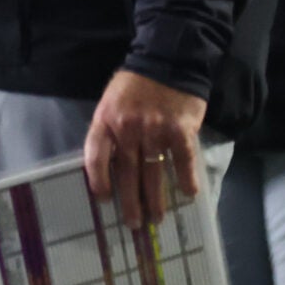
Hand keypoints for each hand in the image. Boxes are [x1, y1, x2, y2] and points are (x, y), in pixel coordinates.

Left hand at [84, 70, 207, 227]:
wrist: (168, 60)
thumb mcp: (110, 104)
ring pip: (154, 172)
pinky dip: (186, 178)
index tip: (104, 200)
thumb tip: (110, 167)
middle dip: (130, 202)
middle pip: (127, 173)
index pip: (96, 158)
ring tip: (156, 218)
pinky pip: (183, 160)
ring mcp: (155, 130)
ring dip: (156, 199)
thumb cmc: (134, 85)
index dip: (98, 181)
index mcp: (106, 122)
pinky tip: (188, 193)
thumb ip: (109, 132)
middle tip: (134, 223)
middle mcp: (128, 129)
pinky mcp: (181, 130)